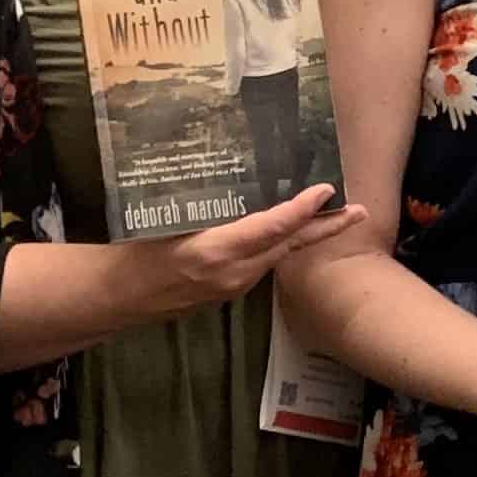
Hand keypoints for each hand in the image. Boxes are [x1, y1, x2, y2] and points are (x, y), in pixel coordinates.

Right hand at [130, 184, 363, 312]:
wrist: (117, 297)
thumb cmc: (134, 250)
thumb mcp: (164, 221)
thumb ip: (204, 207)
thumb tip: (239, 179)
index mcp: (215, 252)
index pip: (271, 229)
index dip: (302, 210)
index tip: (326, 190)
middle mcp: (233, 273)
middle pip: (288, 246)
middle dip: (325, 228)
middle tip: (359, 209)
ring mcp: (233, 286)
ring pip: (279, 255)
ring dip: (306, 235)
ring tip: (334, 214)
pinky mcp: (230, 291)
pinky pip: (264, 263)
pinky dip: (282, 244)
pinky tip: (291, 230)